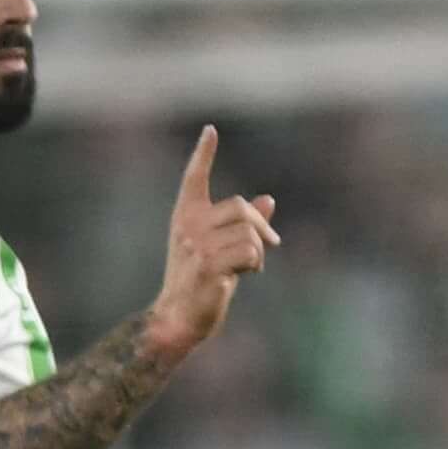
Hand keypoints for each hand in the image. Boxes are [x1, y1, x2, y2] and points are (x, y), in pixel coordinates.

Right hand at [148, 125, 280, 358]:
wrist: (178, 318)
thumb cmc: (200, 282)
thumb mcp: (219, 248)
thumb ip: (242, 225)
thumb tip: (269, 199)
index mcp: (186, 216)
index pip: (194, 178)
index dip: (203, 154)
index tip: (210, 131)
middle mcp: (188, 226)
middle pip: (240, 208)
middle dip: (260, 227)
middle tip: (269, 245)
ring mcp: (197, 246)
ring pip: (248, 233)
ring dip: (258, 252)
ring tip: (248, 267)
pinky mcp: (209, 266)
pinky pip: (249, 253)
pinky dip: (254, 264)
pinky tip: (242, 276)